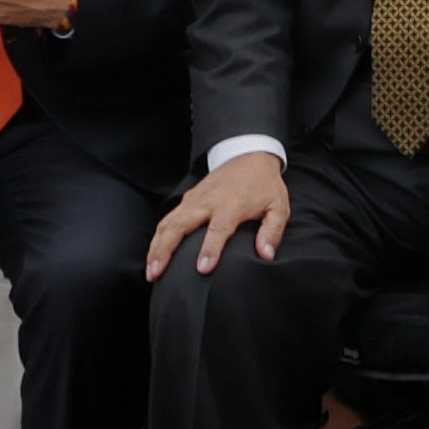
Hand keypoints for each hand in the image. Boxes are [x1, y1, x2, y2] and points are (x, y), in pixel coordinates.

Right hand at [148, 153, 293, 279]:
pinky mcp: (188, 199)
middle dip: (166, 250)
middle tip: (156, 273)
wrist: (249, 155)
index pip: (218, 229)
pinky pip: (168, 218)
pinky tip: (154, 255)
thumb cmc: (264, 185)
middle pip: (180, 225)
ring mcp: (194, 199)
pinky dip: (158, 237)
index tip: (202, 268)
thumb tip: (265, 254)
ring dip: (156, 246)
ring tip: (151, 270)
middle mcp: (208, 201)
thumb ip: (272, 231)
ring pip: (168, 222)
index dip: (210, 249)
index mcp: (231, 204)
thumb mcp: (278, 206)